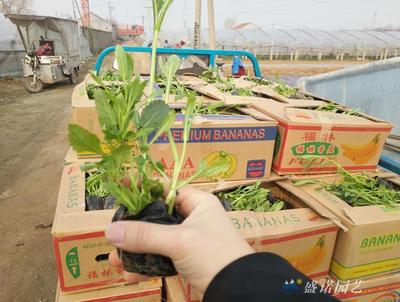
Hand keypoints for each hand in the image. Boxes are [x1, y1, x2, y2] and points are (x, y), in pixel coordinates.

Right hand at [105, 185, 253, 293]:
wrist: (238, 289)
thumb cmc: (214, 254)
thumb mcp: (179, 241)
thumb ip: (145, 235)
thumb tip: (110, 231)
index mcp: (198, 202)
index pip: (166, 188)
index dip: (143, 187)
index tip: (121, 188)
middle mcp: (194, 217)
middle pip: (157, 215)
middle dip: (133, 228)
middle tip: (112, 236)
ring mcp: (190, 238)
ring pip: (157, 238)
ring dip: (136, 249)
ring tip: (115, 261)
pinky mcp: (188, 258)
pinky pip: (162, 256)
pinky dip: (147, 263)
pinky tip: (131, 274)